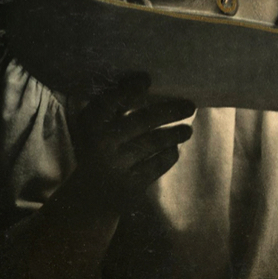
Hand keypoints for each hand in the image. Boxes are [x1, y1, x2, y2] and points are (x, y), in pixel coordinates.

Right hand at [69, 73, 195, 214]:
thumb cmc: (96, 153)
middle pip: (142, 121)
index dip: (129, 89)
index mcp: (91, 126)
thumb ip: (114, 108)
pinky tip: (174, 150)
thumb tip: (143, 80)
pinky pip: (155, 166)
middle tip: (190, 105)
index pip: (110, 101)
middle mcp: (102, 144)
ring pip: (152, 143)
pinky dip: (167, 156)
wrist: (87, 199)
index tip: (147, 79)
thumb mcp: (95, 130)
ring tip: (188, 130)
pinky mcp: (129, 186)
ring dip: (174, 134)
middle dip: (170, 111)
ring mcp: (116, 166)